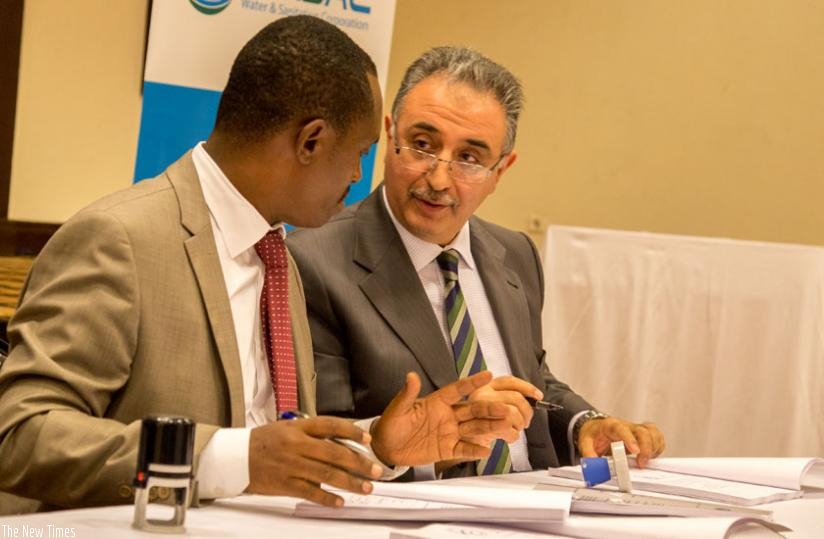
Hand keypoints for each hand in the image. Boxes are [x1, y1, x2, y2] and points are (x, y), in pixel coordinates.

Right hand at [247, 416, 381, 506]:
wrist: (235, 457)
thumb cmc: (263, 441)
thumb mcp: (286, 428)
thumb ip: (311, 433)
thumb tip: (339, 442)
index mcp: (298, 428)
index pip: (330, 425)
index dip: (351, 431)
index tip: (368, 439)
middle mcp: (296, 445)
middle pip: (334, 452)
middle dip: (359, 462)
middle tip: (376, 470)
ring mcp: (291, 465)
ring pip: (326, 474)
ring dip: (349, 482)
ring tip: (366, 487)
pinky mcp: (284, 484)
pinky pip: (310, 492)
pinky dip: (327, 497)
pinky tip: (340, 501)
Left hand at [370, 371, 512, 466]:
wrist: (386, 448)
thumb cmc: (390, 424)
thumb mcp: (398, 409)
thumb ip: (407, 394)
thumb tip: (411, 376)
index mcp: (437, 402)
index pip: (457, 389)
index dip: (472, 383)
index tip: (488, 375)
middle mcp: (447, 415)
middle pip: (472, 410)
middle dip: (489, 408)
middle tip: (504, 408)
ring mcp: (449, 432)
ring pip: (473, 428)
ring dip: (489, 427)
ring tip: (506, 425)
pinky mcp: (447, 449)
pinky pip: (464, 449)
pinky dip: (475, 450)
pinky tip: (486, 450)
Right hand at [466, 375, 543, 445]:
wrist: (465, 440)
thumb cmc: (482, 422)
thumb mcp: (492, 404)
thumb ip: (508, 397)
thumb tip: (535, 397)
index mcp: (484, 387)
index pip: (509, 381)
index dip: (527, 387)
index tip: (538, 396)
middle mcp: (481, 396)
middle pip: (515, 398)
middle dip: (527, 412)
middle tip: (526, 421)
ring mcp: (480, 412)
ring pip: (512, 414)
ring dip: (520, 424)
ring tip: (516, 429)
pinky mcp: (480, 429)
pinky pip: (508, 430)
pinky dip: (513, 436)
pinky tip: (508, 437)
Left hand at [578, 417, 665, 467]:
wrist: (596, 428)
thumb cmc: (593, 434)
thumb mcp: (585, 442)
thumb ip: (588, 454)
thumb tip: (594, 466)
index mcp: (611, 426)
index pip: (623, 429)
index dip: (630, 439)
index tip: (635, 451)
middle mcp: (626, 426)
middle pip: (643, 431)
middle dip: (646, 448)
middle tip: (641, 464)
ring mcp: (636, 430)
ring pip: (653, 432)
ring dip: (654, 447)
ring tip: (646, 461)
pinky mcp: (643, 435)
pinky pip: (656, 437)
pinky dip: (658, 447)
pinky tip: (651, 456)